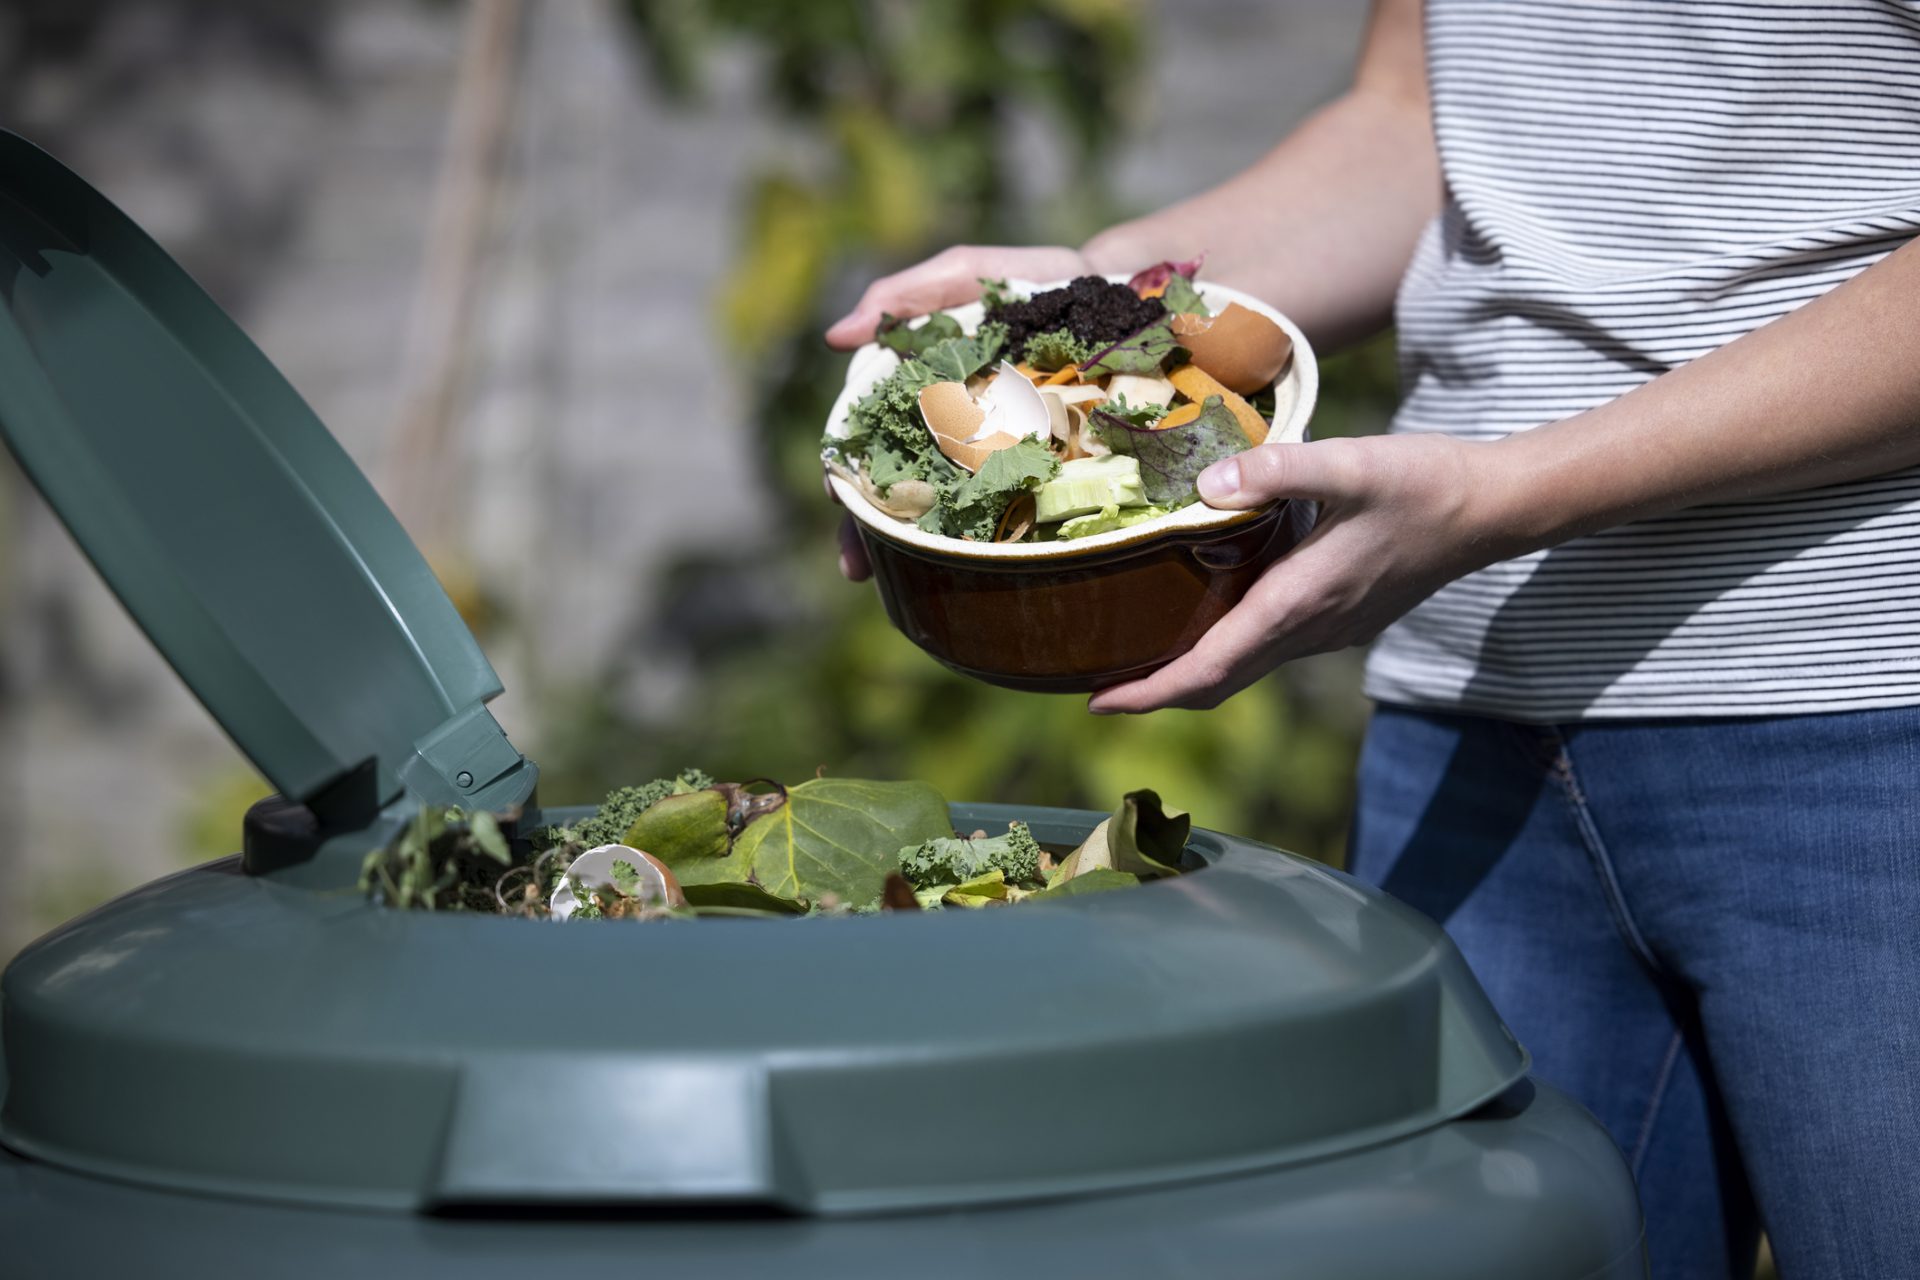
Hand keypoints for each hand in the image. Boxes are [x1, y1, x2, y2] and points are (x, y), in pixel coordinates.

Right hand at [826, 243, 1092, 582]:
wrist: (1117, 296)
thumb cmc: (1029, 284)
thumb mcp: (962, 275)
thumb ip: (903, 297)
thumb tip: (835, 336)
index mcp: (923, 399)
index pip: (870, 445)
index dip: (847, 477)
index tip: (837, 500)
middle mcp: (953, 438)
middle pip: (900, 492)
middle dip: (871, 532)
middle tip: (858, 565)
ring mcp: (998, 462)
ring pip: (948, 516)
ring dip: (916, 552)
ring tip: (899, 580)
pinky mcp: (1045, 475)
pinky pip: (1016, 515)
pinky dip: (992, 548)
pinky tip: (979, 573)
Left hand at [1087, 432, 1516, 712]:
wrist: (1493, 508)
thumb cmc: (1424, 484)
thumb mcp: (1351, 463)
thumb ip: (1277, 469)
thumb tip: (1207, 485)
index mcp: (1298, 603)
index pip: (1209, 670)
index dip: (1150, 693)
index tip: (1097, 701)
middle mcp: (1309, 630)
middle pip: (1218, 683)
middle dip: (1156, 693)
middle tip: (1096, 688)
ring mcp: (1329, 631)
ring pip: (1245, 669)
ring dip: (1189, 674)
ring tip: (1137, 654)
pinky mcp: (1342, 618)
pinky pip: (1269, 649)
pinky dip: (1225, 650)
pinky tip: (1207, 616)